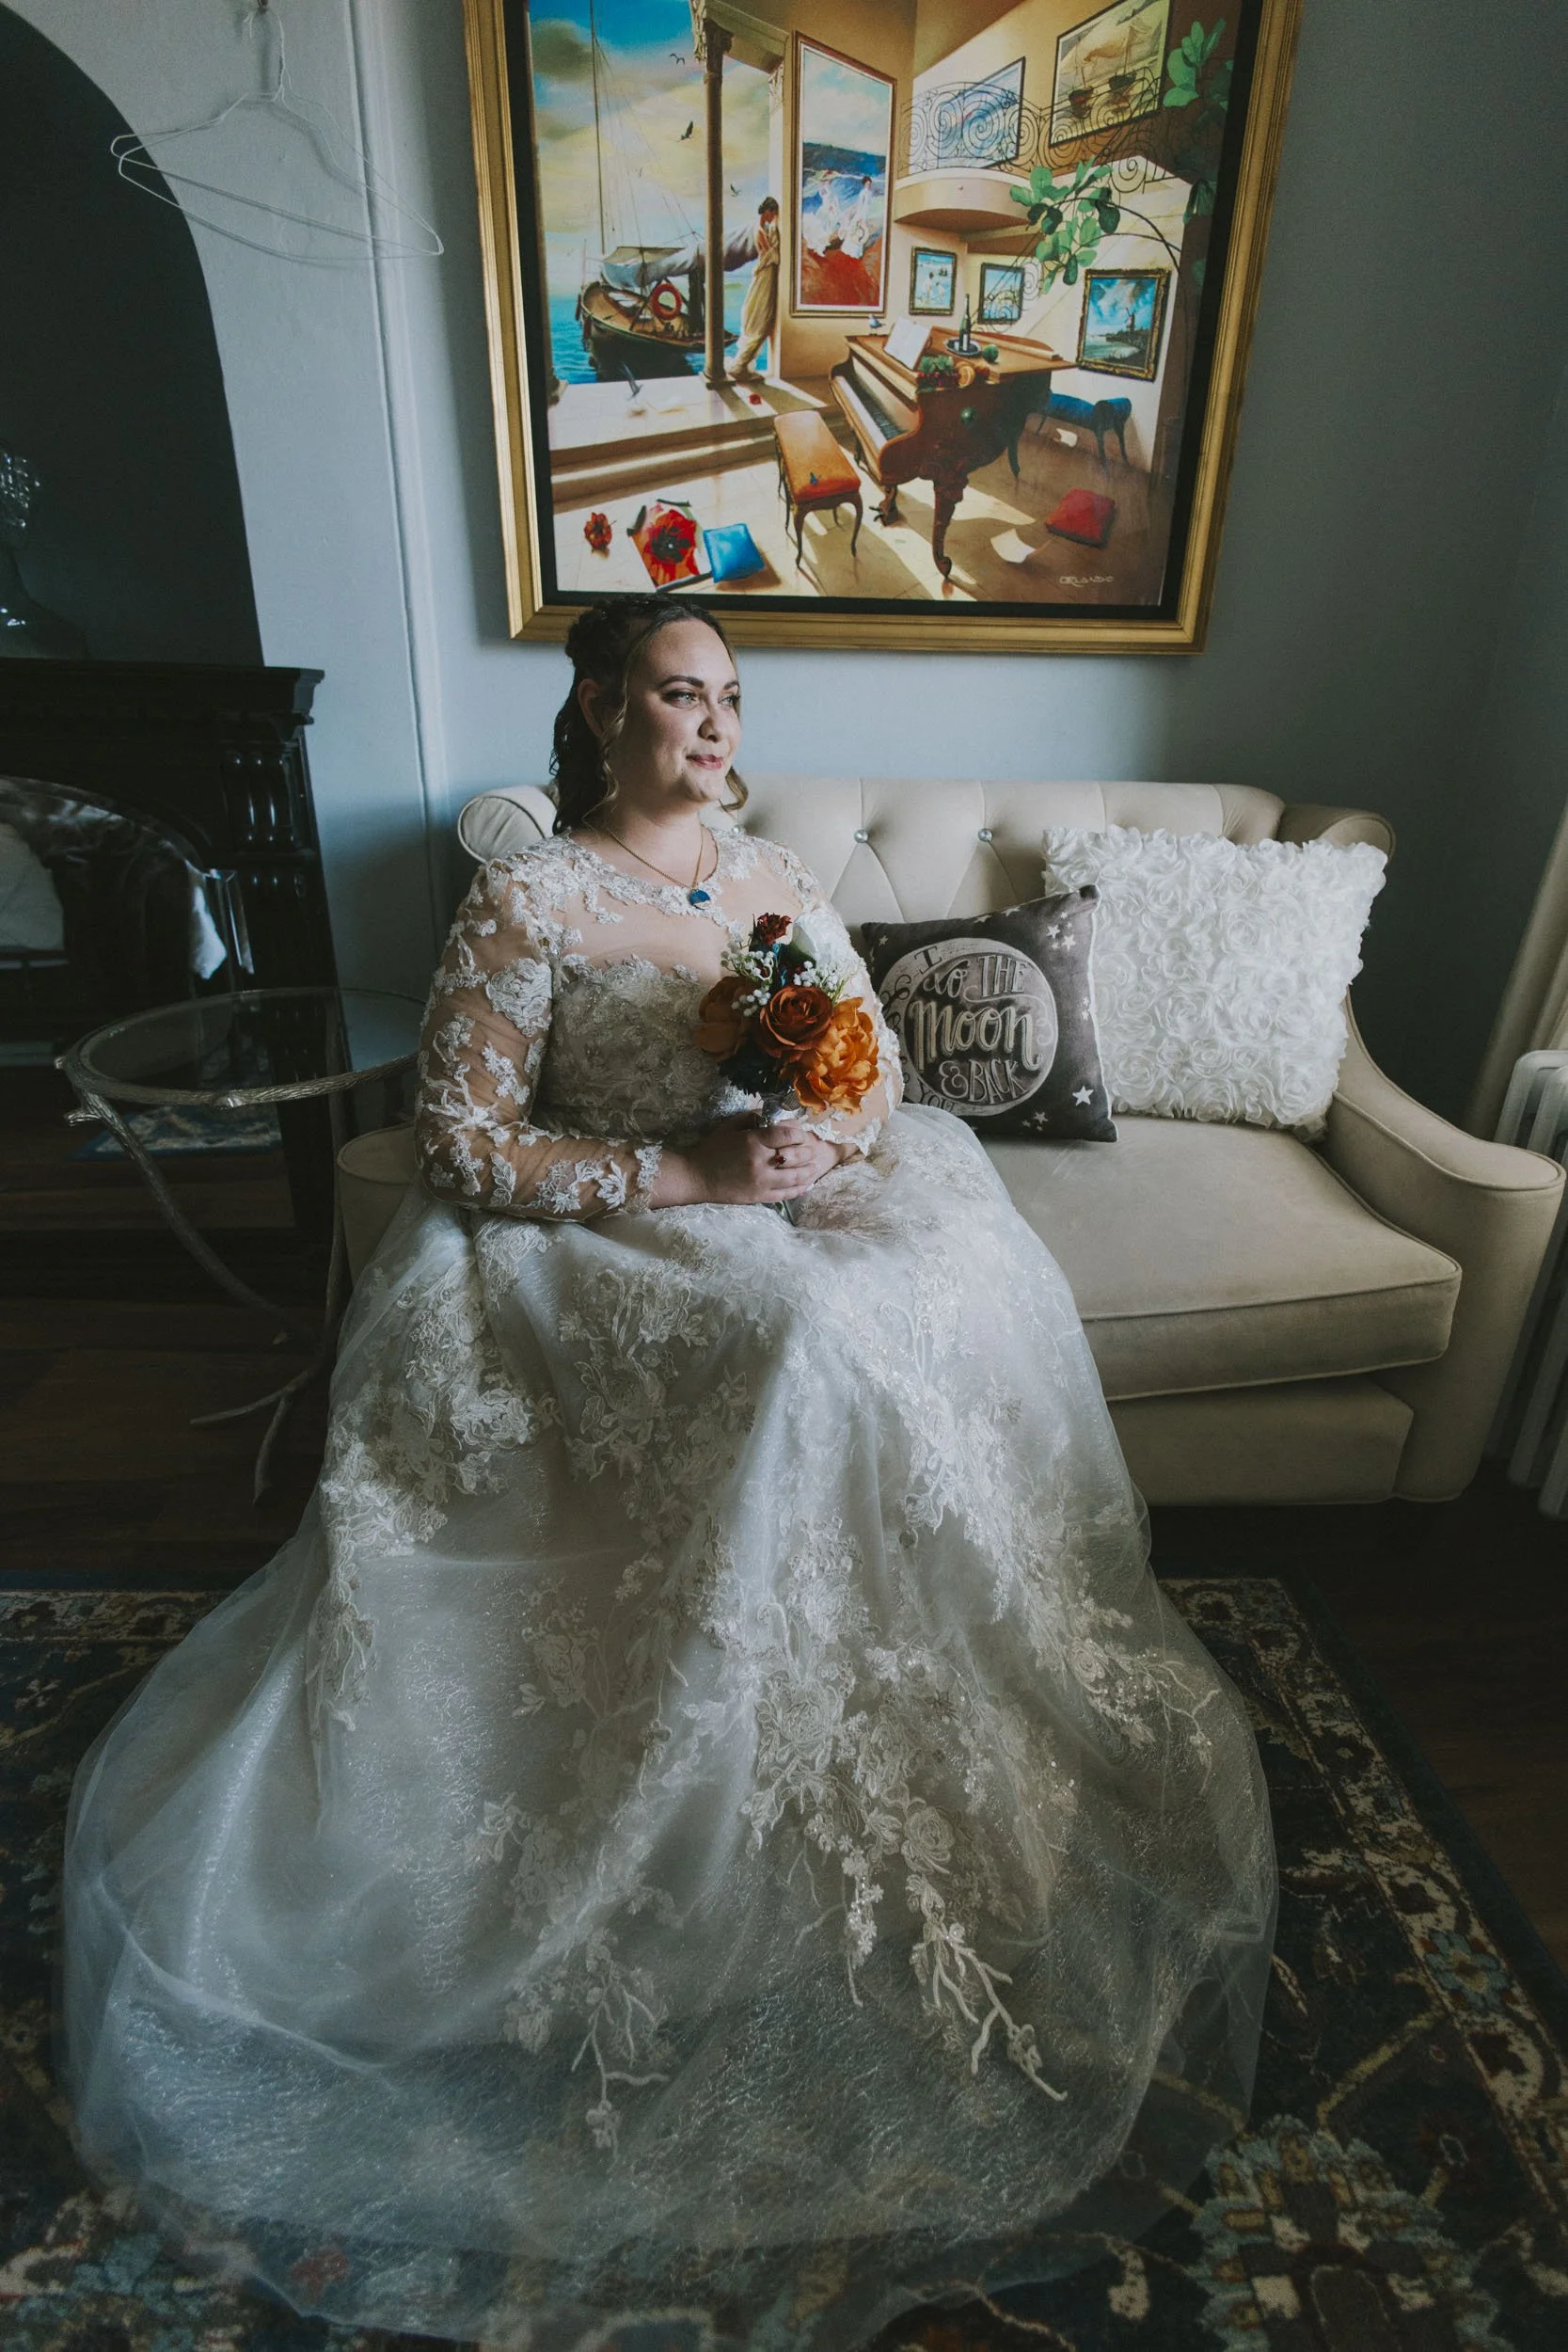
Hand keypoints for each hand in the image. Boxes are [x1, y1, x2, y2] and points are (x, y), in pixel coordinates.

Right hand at [653, 1113, 845, 1206]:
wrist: (695, 1176)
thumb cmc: (711, 1149)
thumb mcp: (729, 1127)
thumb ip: (751, 1118)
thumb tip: (772, 1116)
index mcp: (753, 1141)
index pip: (787, 1135)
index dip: (799, 1133)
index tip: (801, 1133)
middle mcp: (760, 1161)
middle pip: (796, 1156)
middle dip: (808, 1151)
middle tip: (811, 1149)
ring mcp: (761, 1182)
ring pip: (795, 1177)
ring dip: (809, 1171)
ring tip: (814, 1166)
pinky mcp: (759, 1197)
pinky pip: (786, 1194)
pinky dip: (800, 1189)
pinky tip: (808, 1184)